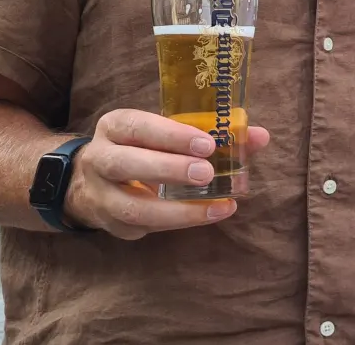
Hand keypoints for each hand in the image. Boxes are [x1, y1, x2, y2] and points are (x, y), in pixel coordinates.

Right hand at [63, 108, 271, 239]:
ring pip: (130, 207)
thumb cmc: (144, 148)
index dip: (171, 135)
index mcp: (115, 127)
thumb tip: (260, 137)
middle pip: (126, 164)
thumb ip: (212, 132)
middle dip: (169, 169)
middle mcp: (100, 159)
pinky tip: (207, 216)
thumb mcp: (166, 132)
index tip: (207, 143)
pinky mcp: (109, 224)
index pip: (137, 126)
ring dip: (176, 209)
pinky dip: (177, 223)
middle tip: (207, 173)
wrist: (93, 180)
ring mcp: (100, 196)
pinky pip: (141, 228)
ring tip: (215, 206)